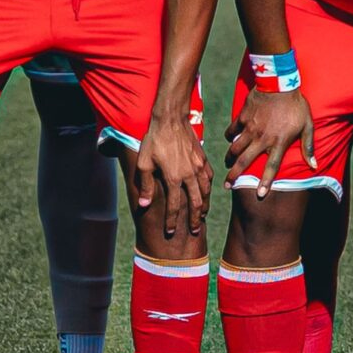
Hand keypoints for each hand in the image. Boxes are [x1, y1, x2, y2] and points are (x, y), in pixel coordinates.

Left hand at [128, 107, 211, 241]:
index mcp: (173, 178)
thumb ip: (147, 186)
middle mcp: (189, 175)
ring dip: (204, 205)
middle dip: (195, 219)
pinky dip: (208, 188)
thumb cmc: (154, 141)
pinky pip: (209, 177)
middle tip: (194, 230)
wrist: (170, 120)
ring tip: (202, 215)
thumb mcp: (144, 164)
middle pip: (196, 203)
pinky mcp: (202, 159)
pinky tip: (206, 192)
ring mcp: (198, 167)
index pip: (174, 206)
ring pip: (205, 192)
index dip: (172, 221)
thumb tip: (145, 205)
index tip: (170, 231)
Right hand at [224, 89, 311, 198]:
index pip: (271, 167)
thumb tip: (314, 165)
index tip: (260, 195)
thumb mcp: (307, 125)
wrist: (280, 82)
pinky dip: (229, 135)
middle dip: (234, 175)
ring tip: (228, 164)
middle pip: (245, 161)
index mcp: (279, 142)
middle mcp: (262, 138)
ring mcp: (250, 128)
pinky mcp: (243, 117)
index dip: (265, 182)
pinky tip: (230, 138)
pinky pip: (232, 130)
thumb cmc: (296, 105)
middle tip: (227, 185)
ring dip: (230, 158)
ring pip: (235, 148)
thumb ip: (308, 146)